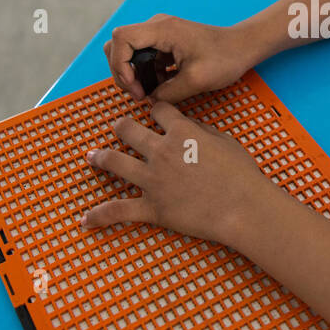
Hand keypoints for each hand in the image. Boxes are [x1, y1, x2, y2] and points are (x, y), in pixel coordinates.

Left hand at [80, 100, 280, 247]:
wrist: (243, 207)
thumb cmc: (241, 175)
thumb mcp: (225, 141)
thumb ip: (201, 131)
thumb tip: (187, 127)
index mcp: (181, 132)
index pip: (158, 111)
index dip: (155, 110)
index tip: (153, 113)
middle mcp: (161, 151)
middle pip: (128, 129)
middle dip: (121, 126)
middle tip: (118, 128)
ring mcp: (152, 179)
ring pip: (115, 161)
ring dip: (100, 158)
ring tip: (92, 158)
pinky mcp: (151, 207)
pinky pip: (118, 210)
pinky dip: (100, 215)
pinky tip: (86, 219)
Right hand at [103, 14, 260, 103]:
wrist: (243, 47)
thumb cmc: (225, 58)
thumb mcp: (195, 81)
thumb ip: (167, 93)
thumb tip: (150, 101)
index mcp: (162, 29)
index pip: (121, 39)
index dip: (120, 65)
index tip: (135, 86)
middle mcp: (157, 26)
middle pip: (119, 45)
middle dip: (122, 72)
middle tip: (139, 93)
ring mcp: (160, 33)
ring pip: (129, 52)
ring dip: (134, 74)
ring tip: (149, 93)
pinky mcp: (165, 42)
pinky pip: (144, 57)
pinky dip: (147, 73)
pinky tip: (162, 86)